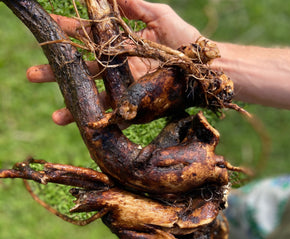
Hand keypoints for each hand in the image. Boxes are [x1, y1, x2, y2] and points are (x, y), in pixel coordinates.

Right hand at [26, 0, 199, 125]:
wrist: (202, 70)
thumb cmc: (185, 41)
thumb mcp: (160, 17)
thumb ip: (135, 5)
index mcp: (122, 44)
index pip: (90, 37)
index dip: (70, 32)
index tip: (49, 28)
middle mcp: (119, 66)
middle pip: (83, 68)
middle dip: (59, 70)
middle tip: (33, 74)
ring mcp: (124, 86)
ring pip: (91, 93)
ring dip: (71, 101)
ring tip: (54, 114)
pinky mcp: (133, 103)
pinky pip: (110, 111)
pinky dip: (93, 116)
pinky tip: (77, 122)